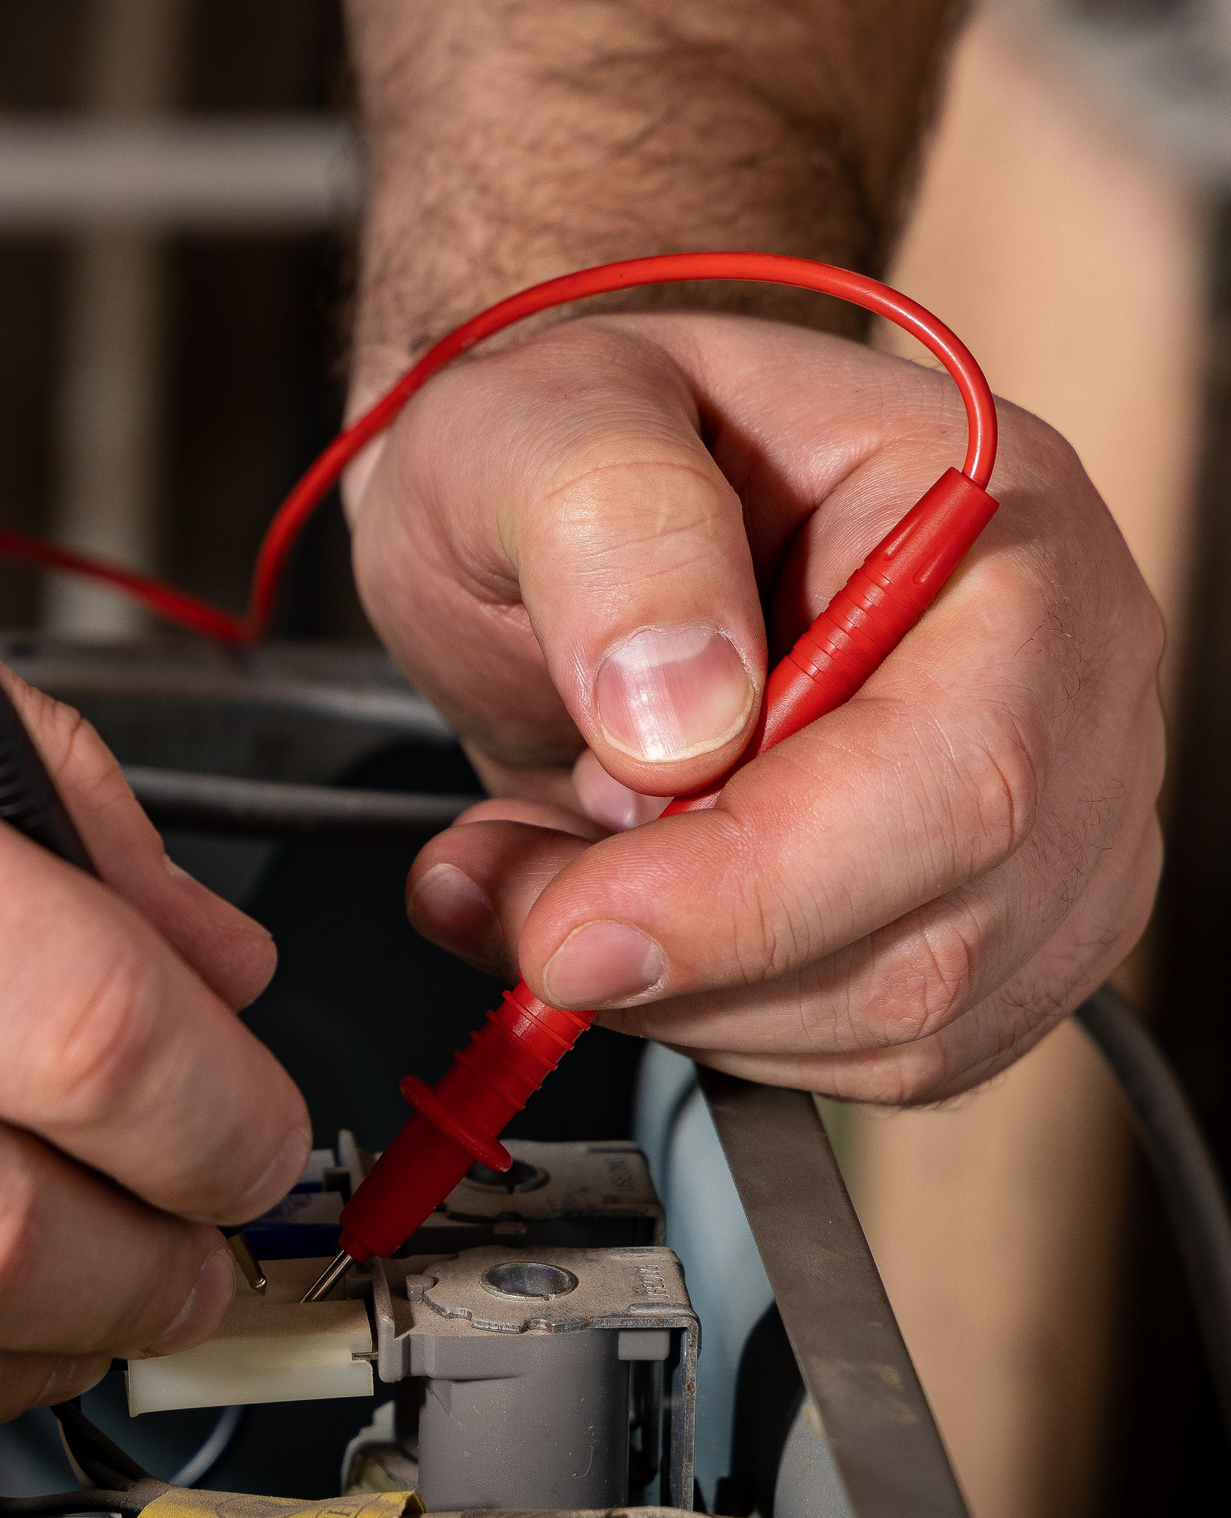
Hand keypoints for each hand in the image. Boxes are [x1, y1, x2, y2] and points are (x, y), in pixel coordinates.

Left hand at [347, 313, 1163, 1102]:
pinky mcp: (967, 921)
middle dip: (685, 958)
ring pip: (899, 1027)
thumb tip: (682, 716)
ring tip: (531, 874)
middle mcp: (1054, 680)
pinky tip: (604, 919)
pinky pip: (868, 1054)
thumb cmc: (563, 441)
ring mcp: (1037, 819)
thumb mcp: (535, 417)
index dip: (754, 893)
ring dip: (671, 998)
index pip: (959, 775)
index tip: (572, 930)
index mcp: (993, 519)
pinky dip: (701, 1022)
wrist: (543, 507)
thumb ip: (608, 527)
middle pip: (939, 937)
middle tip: (509, 890)